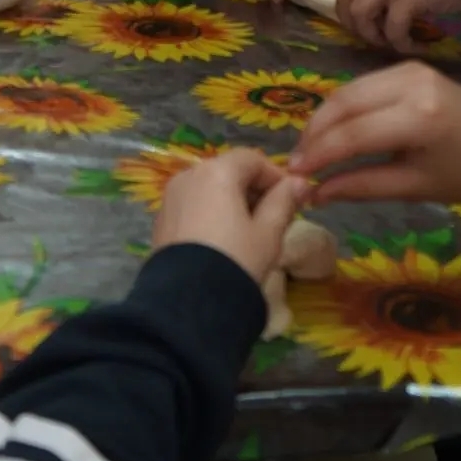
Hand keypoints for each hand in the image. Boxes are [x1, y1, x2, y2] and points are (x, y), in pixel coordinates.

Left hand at [153, 150, 305, 286]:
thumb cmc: (236, 261)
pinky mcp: (162, 218)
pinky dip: (211, 213)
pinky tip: (223, 241)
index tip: (293, 200)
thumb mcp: (268, 234)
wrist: (188, 302)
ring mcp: (171, 196)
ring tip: (250, 232)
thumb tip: (299, 182)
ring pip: (209, 188)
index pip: (252, 159)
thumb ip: (283, 202)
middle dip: (254, 189)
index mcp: (216, 172)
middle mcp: (188, 175)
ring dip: (232, 201)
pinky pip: (193, 205)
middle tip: (274, 218)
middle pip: (228, 170)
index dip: (276, 176)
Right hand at [290, 62, 460, 207]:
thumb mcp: (413, 187)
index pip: (353, 133)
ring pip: (348, 89)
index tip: (294, 173)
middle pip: (343, 102)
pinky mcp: (408, 65)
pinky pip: (363, 84)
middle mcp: (411, 83)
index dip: (318, 153)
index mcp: (419, 117)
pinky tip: (333, 129)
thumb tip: (312, 194)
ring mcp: (409, 68)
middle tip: (297, 161)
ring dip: (324, 117)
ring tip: (310, 148)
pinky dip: (343, 106)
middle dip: (314, 132)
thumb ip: (360, 185)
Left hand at [337, 0, 460, 50]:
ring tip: (395, 43)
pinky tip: (418, 46)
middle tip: (376, 40)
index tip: (362, 28)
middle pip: (346, 2)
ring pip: (362, 16)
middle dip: (356, 28)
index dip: (347, 13)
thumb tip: (376, 14)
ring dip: (375, 37)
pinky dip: (403, 44)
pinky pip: (393, 30)